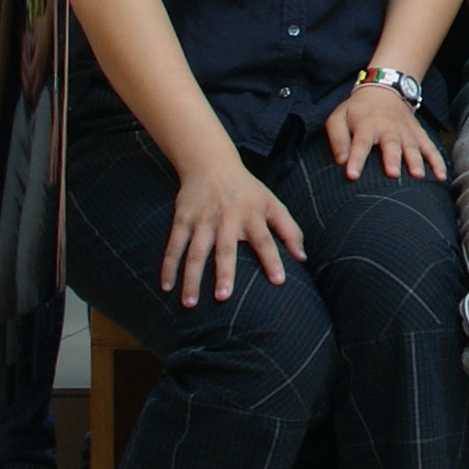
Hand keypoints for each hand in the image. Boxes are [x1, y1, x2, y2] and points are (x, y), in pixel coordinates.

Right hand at [162, 154, 302, 304]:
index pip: (265, 240)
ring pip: (195, 252)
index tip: (279, 281)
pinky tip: (166, 286)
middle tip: (223, 297)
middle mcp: (227, 218)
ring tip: (190, 303)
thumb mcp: (272, 203)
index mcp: (252, 215)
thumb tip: (302, 258)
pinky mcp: (182, 219)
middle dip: (224, 273)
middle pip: (225, 249)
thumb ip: (289, 230)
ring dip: (191, 278)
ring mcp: (202, 220)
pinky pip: (174, 246)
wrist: (211, 164)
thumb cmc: (247, 190)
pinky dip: (168, 266)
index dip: (273, 260)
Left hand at [326, 79, 442, 182]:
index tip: (352, 175)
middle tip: (393, 174)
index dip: (356, 159)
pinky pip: (430, 148)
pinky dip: (437, 161)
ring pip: (412, 147)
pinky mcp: (419, 134)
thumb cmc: (357, 110)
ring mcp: (406, 132)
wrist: (383, 90)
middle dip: (393, 159)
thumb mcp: (338, 117)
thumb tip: (340, 160)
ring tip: (418, 176)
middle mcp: (388, 129)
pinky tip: (440, 176)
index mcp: (367, 126)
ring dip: (416, 161)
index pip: (361, 144)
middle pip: (391, 145)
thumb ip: (337, 138)